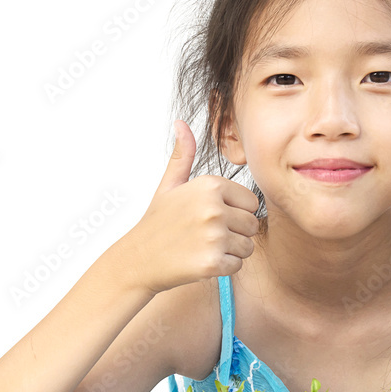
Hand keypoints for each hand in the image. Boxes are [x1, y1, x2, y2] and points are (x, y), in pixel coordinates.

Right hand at [122, 120, 260, 293]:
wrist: (137, 260)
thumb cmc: (157, 222)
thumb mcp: (168, 185)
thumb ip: (182, 156)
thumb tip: (181, 124)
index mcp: (209, 186)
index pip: (251, 202)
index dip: (234, 212)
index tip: (209, 217)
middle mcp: (213, 208)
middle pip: (252, 225)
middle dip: (234, 233)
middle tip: (205, 235)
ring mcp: (213, 236)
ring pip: (247, 247)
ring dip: (230, 251)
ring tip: (202, 247)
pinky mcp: (212, 263)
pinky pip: (237, 265)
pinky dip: (222, 267)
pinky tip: (200, 261)